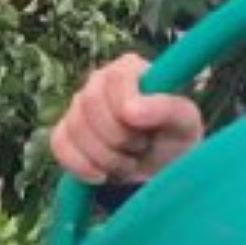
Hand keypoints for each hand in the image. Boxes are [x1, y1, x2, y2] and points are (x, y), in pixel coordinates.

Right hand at [50, 54, 205, 184]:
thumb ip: (167, 108)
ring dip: (105, 157)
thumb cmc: (175, 139)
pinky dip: (81, 166)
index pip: (115, 78)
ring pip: (74, 128)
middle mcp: (99, 81)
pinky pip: (60, 145)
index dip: (126, 109)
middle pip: (89, 103)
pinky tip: (103, 175)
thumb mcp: (185, 122)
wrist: (159, 170)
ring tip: (128, 162)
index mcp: (129, 68)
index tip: (145, 133)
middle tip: (140, 149)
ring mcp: (78, 106)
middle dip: (117, 138)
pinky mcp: (65, 132)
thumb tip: (131, 110)